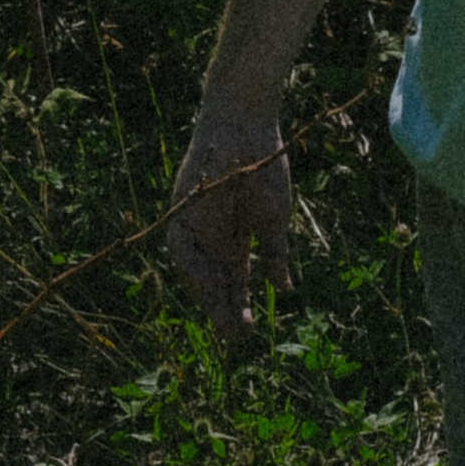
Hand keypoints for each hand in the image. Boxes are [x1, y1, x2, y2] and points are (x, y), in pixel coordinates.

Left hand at [167, 107, 292, 352]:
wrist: (246, 126)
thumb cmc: (264, 168)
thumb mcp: (273, 219)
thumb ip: (274, 254)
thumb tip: (283, 290)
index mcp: (234, 240)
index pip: (233, 281)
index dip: (238, 305)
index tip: (246, 331)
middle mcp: (211, 238)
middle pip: (213, 283)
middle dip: (224, 310)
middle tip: (236, 339)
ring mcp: (195, 226)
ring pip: (196, 273)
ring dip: (209, 299)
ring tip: (226, 324)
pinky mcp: (181, 212)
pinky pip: (183, 249)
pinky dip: (195, 270)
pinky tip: (212, 290)